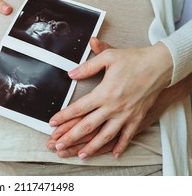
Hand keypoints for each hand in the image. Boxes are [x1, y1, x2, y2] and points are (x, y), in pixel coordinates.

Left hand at [49, 38, 173, 158]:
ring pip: (106, 135)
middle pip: (88, 126)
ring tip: (81, 154)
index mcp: (104, 93)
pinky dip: (121, 146)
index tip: (52, 123)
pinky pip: (127, 136)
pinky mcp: (137, 118)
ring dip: (92, 147)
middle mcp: (113, 107)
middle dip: (71, 136)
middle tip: (58, 144)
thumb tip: (71, 74)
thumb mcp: (108, 57)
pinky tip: (114, 153)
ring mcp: (126, 115)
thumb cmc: (133, 60)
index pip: (78, 108)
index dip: (63, 116)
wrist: (160, 66)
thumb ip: (88, 67)